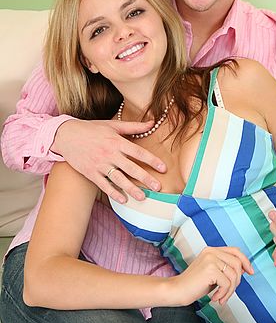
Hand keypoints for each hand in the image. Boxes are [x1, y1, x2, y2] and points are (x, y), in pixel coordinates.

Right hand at [52, 119, 166, 202]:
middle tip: (158, 187)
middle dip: (145, 178)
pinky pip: (103, 185)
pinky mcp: (90, 173)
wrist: (66, 135)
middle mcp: (109, 154)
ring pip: (118, 179)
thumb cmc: (92, 129)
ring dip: (131, 189)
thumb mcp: (113, 125)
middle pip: (131, 168)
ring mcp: (99, 165)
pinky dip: (113, 193)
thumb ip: (134, 126)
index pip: (138, 152)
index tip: (163, 168)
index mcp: (117, 141)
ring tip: (143, 198)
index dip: (152, 160)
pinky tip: (123, 200)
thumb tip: (152, 122)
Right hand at [172, 247, 253, 305]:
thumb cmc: (194, 284)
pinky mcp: (210, 269)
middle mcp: (211, 251)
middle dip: (237, 281)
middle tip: (228, 292)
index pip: (235, 251)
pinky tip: (215, 298)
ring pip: (234, 275)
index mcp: (212, 250)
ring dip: (230, 291)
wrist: (177, 290)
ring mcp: (210, 259)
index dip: (245, 261)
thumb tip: (245, 270)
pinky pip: (227, 283)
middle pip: (237, 263)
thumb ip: (225, 268)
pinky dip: (224, 294)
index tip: (250, 272)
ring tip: (221, 297)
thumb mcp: (213, 273)